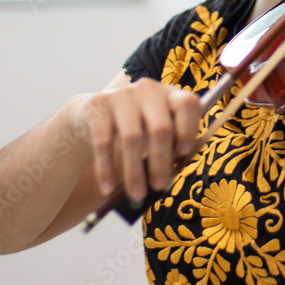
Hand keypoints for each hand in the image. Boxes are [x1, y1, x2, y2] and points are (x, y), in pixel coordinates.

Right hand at [77, 78, 200, 199]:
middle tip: (159, 187)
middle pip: (161, 127)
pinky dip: (106, 169)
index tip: (183, 154)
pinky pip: (103, 142)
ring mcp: (123, 95)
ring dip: (135, 171)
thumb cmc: (137, 127)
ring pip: (132, 137)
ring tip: (136, 194)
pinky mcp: (99, 105)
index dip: (188, 129)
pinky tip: (108, 188)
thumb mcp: (156, 130)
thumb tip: (167, 180)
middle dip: (161, 162)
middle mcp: (149, 90)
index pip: (188, 104)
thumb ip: (169, 148)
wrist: (96, 113)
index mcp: (170, 94)